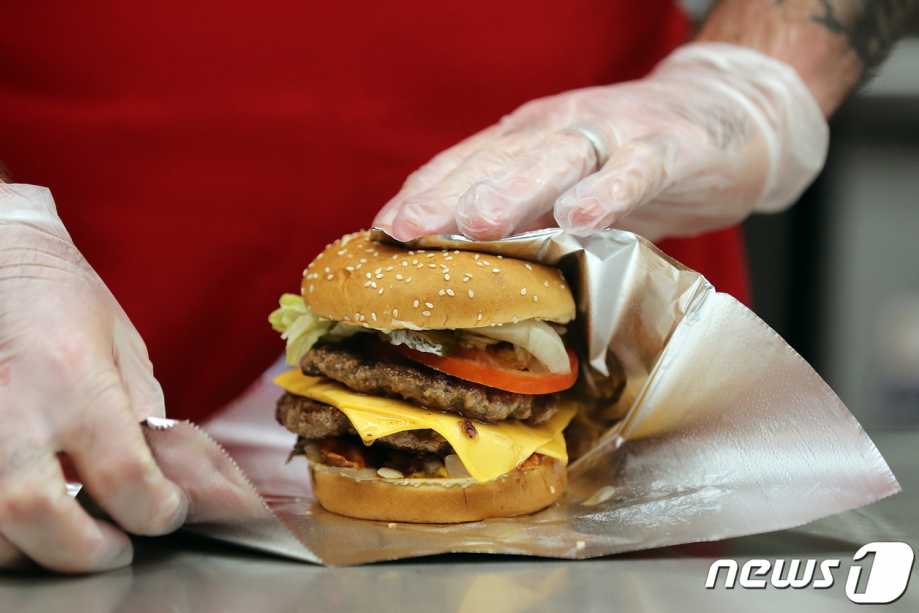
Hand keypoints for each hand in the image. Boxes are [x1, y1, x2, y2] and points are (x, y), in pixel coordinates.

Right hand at [0, 184, 187, 572]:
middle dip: (83, 552)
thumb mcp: (121, 343)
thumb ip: (142, 417)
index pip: (122, 475)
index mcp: (74, 377)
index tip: (165, 512)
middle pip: (35, 512)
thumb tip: (173, 478)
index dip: (156, 511)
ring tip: (54, 541)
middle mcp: (7, 406)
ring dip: (16, 553)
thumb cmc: (53, 295)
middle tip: (113, 547)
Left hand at [375, 43, 828, 242]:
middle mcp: (561, 129)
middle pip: (496, 161)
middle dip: (448, 196)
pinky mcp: (672, 147)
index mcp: (527, 139)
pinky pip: (637, 168)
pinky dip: (609, 190)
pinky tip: (582, 217)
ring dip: (514, 189)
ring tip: (477, 223)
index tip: (381, 233)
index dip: (422, 195)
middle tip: (409, 232)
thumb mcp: (564, 186)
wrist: (727, 117)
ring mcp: (616, 134)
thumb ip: (520, 217)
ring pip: (557, 158)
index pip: (464, 165)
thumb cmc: (629, 162)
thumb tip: (458, 270)